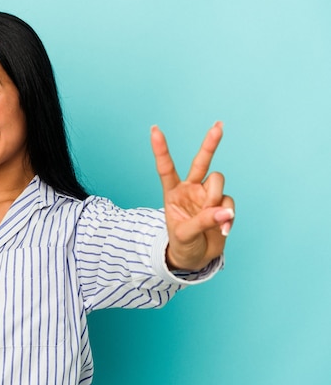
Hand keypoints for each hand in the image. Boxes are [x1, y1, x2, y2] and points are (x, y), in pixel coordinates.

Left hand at [150, 121, 234, 270]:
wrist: (195, 258)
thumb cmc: (182, 244)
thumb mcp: (185, 235)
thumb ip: (203, 221)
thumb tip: (225, 211)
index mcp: (172, 192)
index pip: (166, 168)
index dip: (161, 149)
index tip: (154, 129)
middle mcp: (191, 189)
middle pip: (201, 162)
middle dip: (210, 144)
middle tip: (218, 126)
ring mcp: (207, 195)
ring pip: (218, 182)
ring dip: (216, 200)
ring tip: (212, 220)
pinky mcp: (222, 205)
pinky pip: (229, 204)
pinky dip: (227, 217)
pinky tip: (222, 230)